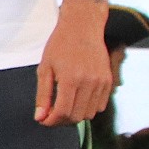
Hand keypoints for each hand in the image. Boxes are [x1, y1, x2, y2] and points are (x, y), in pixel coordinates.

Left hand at [36, 7, 110, 125]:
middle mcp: (89, 82)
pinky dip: (87, 108)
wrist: (83, 27)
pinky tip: (76, 99)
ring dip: (75, 115)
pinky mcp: (108, 81)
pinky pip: (100, 106)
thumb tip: (39, 117)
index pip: (63, 112)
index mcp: (71, 78)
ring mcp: (101, 82)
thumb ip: (43, 95)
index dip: (51, 121)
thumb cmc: (60, 45)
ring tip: (63, 106)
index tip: (44, 120)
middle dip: (61, 120)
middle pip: (77, 116)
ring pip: (89, 114)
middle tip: (51, 114)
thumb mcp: (45, 68)